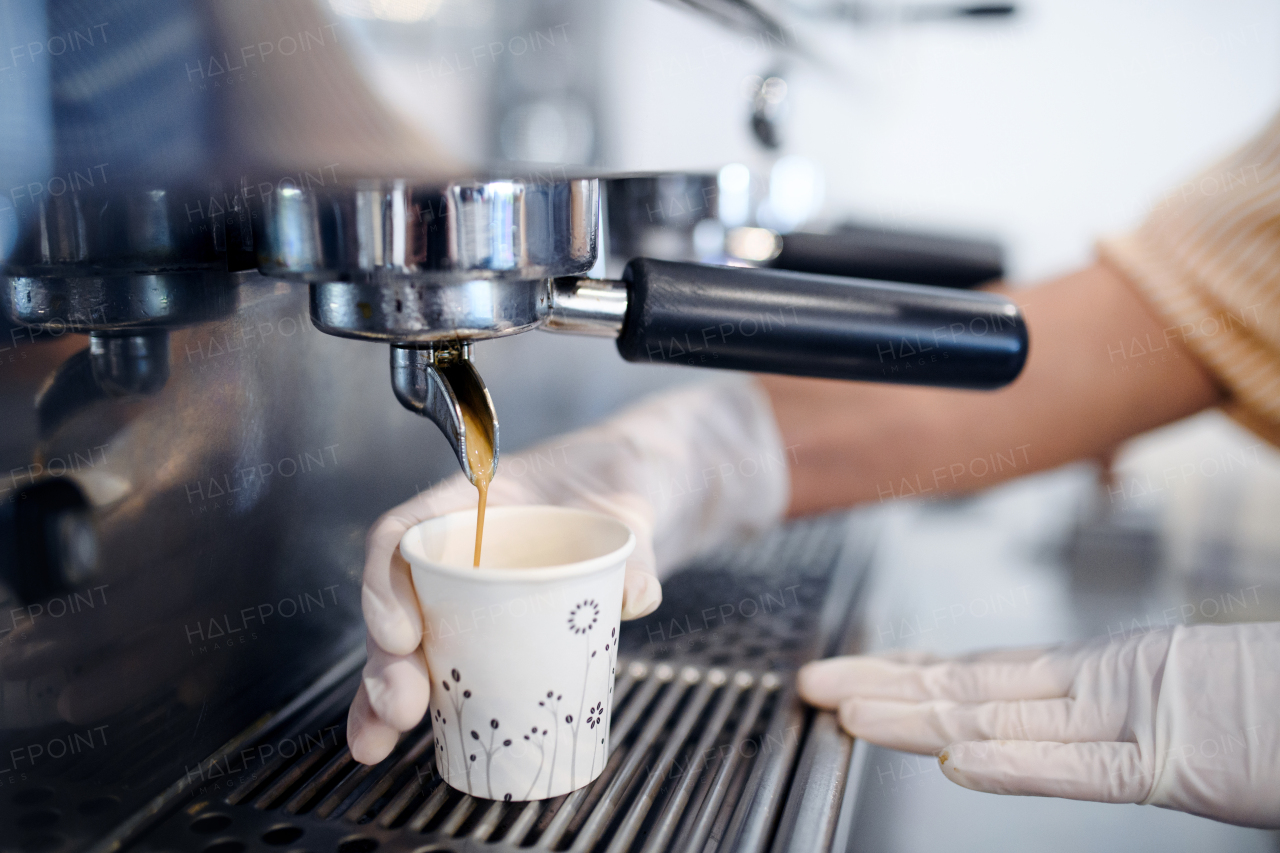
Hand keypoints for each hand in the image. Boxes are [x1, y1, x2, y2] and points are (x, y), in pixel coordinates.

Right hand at [348, 377, 789, 763]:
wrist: (640, 495)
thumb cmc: (621, 481)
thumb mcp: (633, 495)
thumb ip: (636, 543)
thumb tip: (635, 596)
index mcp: (476, 502)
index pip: (408, 533)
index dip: (389, 583)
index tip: (403, 635)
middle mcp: (461, 549)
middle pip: (399, 603)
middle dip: (385, 661)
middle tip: (400, 708)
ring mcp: (472, 592)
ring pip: (409, 642)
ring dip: (384, 695)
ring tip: (377, 742)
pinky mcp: (494, 629)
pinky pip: (449, 664)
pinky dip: (426, 705)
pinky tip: (403, 742)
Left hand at [798, 623, 1279, 827]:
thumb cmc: (1274, 711)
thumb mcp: (1179, 718)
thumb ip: (1106, 727)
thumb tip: (1017, 733)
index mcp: (1107, 681)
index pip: (987, 680)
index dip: (915, 677)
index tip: (860, 678)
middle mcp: (1105, 688)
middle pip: (972, 688)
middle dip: (886, 686)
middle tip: (815, 684)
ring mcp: (1138, 711)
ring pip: (1005, 713)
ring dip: (917, 714)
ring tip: (848, 711)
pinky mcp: (1179, 754)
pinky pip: (1084, 764)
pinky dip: (1018, 761)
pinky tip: (953, 759)